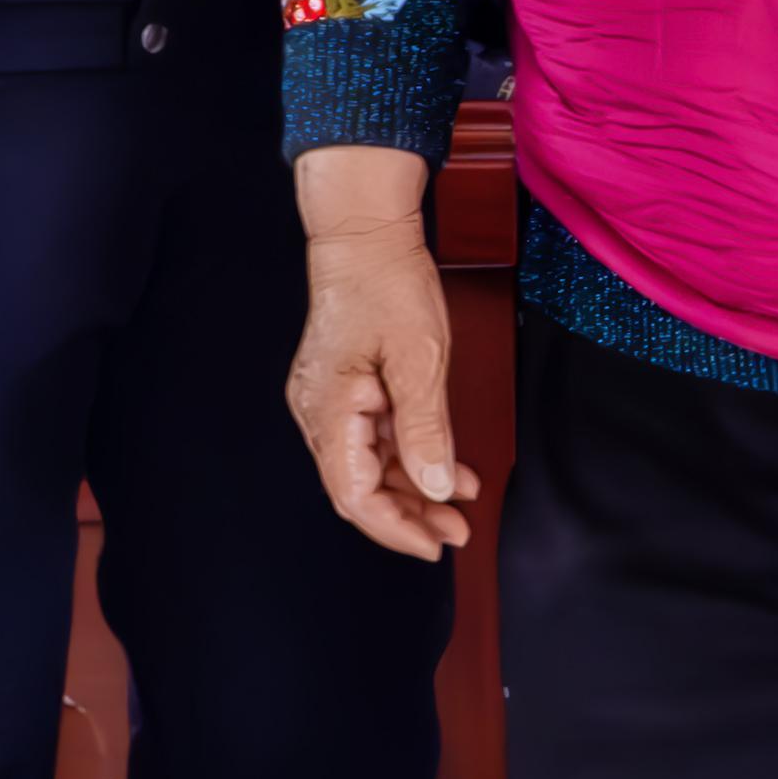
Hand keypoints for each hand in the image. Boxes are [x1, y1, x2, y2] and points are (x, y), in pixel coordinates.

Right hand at [284, 152, 478, 558]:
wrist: (365, 234)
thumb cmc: (387, 284)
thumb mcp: (420, 359)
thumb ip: (427, 429)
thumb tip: (436, 488)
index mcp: (330, 409)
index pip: (355, 495)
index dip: (396, 529)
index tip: (435, 544)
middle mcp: (319, 413)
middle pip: (360, 488)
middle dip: (409, 516)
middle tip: (456, 531)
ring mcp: (328, 401)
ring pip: (369, 467)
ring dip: (413, 488)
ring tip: (459, 502)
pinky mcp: (343, 390)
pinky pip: (373, 438)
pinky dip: (408, 455)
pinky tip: (445, 466)